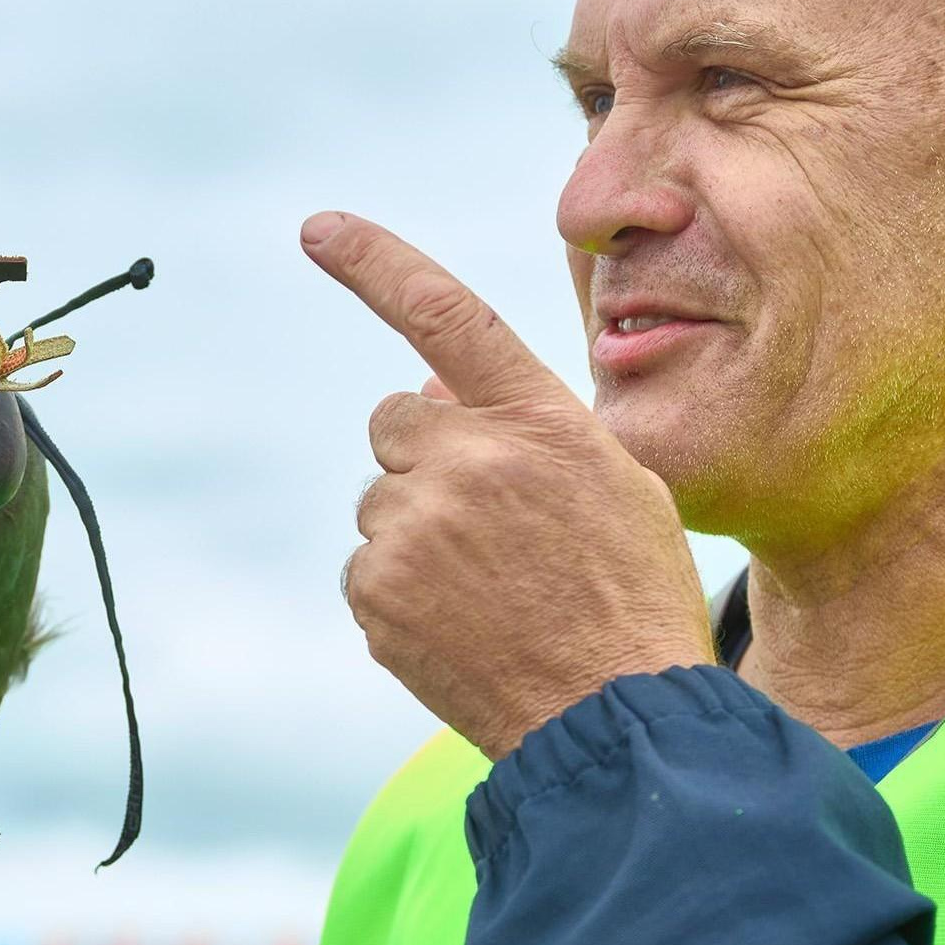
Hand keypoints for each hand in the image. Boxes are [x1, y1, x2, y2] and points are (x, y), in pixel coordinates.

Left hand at [302, 211, 713, 758]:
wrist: (614, 715)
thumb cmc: (626, 593)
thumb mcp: (609, 483)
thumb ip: (522, 423)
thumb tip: (430, 389)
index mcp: (537, 419)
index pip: (447, 314)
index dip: (376, 262)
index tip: (317, 228)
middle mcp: (468, 458)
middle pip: (396, 421)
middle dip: (427, 456)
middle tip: (490, 526)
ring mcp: (414, 525)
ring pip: (380, 499)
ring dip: (417, 529)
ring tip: (490, 588)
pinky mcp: (376, 590)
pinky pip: (366, 565)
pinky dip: (400, 590)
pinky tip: (461, 622)